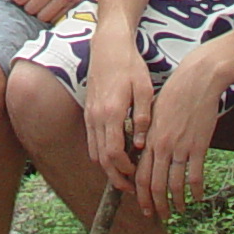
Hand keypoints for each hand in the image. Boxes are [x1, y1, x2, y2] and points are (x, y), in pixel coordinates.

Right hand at [82, 40, 155, 194]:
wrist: (108, 46)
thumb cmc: (129, 65)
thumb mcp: (144, 88)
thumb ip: (143, 118)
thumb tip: (140, 144)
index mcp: (112, 111)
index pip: (113, 152)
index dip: (124, 169)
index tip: (136, 175)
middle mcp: (97, 117)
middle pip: (101, 158)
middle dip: (115, 177)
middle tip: (131, 188)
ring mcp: (90, 115)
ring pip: (95, 152)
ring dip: (108, 168)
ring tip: (124, 176)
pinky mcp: (88, 112)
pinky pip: (92, 141)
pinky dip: (101, 154)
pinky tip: (115, 156)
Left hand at [136, 47, 225, 220]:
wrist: (197, 79)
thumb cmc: (174, 92)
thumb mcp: (153, 112)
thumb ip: (147, 134)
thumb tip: (143, 152)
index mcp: (149, 138)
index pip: (140, 175)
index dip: (140, 194)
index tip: (143, 204)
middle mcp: (162, 146)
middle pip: (155, 184)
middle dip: (156, 204)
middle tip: (159, 215)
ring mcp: (181, 147)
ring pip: (175, 185)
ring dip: (176, 202)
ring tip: (178, 211)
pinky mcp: (199, 146)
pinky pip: (196, 176)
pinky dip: (196, 191)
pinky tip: (197, 198)